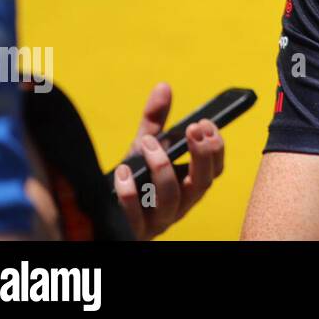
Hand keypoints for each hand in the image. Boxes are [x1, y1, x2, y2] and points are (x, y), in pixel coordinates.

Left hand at [111, 82, 224, 239]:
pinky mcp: (134, 232)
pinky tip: (122, 173)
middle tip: (192, 129)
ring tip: (148, 144)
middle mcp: (181, 204)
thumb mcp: (144, 149)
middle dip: (201, 154)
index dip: (215, 147)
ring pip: (172, 198)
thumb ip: (156, 121)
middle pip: (203, 183)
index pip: (216, 169)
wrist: (102, 216)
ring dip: (162, 167)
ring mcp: (158, 220)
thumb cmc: (133, 181)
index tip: (203, 123)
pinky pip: (135, 217)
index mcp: (190, 185)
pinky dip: (130, 194)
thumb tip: (163, 86)